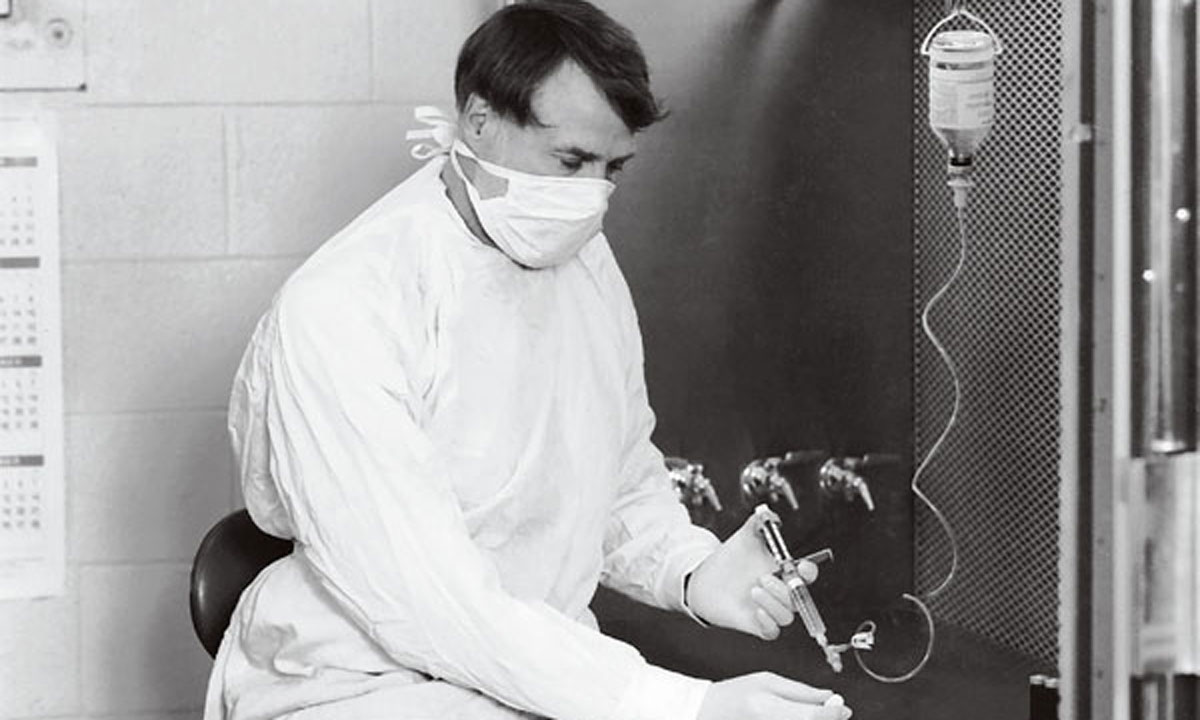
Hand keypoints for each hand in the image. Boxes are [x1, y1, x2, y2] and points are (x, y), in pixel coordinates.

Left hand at [686, 511, 816, 638]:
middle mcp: (778, 592)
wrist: (705, 579)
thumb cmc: (729, 559)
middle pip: (799, 598)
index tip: (801, 566)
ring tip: (753, 590)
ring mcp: (768, 608)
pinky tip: (756, 610)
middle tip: (762, 578)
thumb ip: (758, 523)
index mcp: (782, 571)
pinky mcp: (756, 623)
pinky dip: (768, 623)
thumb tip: (769, 515)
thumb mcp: (744, 537)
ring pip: (787, 616)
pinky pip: (773, 632)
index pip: (806, 575)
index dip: (809, 572)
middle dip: (785, 590)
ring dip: (774, 604)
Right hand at [697, 672, 851, 719]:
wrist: (709, 713)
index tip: (842, 708)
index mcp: (768, 708)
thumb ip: (800, 691)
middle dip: (826, 719)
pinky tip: (795, 717)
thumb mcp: (767, 681)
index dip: (833, 713)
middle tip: (828, 709)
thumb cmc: (734, 696)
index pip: (811, 716)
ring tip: (807, 713)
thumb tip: (829, 698)